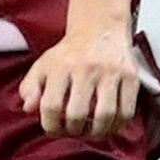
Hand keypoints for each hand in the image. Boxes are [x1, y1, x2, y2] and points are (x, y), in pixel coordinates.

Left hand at [19, 25, 139, 138]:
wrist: (101, 27)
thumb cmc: (70, 52)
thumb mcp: (43, 64)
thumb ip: (29, 87)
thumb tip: (28, 108)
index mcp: (61, 65)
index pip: (51, 105)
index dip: (50, 125)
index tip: (53, 129)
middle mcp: (86, 68)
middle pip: (77, 114)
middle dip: (73, 131)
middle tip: (73, 131)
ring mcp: (111, 72)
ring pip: (105, 115)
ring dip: (96, 132)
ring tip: (90, 131)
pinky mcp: (131, 76)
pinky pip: (127, 111)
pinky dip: (117, 125)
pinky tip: (109, 125)